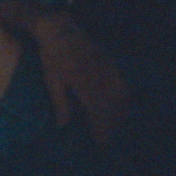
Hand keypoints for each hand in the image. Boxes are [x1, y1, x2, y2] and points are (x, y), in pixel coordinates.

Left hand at [28, 14, 127, 144]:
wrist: (60, 29)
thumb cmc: (52, 57)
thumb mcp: (53, 82)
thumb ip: (60, 105)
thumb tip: (62, 126)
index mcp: (85, 86)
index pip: (98, 115)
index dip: (101, 132)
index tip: (102, 146)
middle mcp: (100, 79)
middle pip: (111, 109)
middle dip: (111, 127)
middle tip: (109, 142)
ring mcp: (107, 70)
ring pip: (119, 98)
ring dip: (119, 114)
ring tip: (116, 128)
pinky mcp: (110, 63)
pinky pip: (122, 84)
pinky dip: (124, 98)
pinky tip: (124, 106)